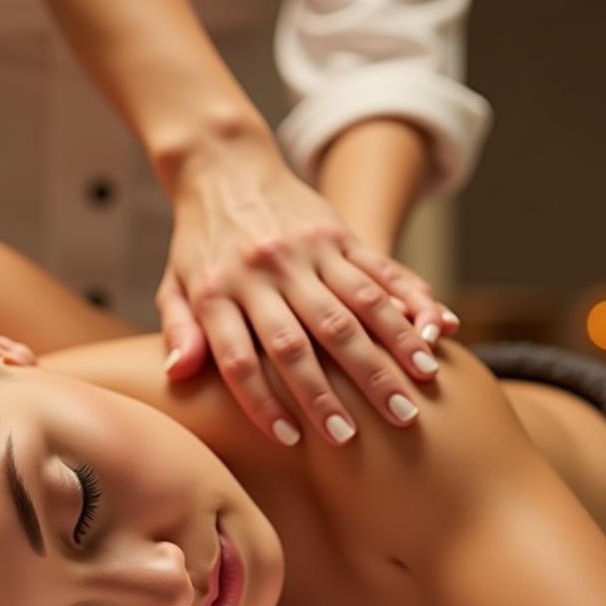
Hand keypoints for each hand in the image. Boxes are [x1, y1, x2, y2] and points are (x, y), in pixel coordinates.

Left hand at [155, 152, 459, 446]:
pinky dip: (407, 309)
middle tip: (356, 436)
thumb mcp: (173, 284)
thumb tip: (177, 375)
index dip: (264, 402)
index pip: (240, 359)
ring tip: (407, 401)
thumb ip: (179, 331)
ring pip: (352, 311)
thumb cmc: (198, 242)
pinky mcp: (337, 235)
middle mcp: (264, 272)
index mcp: (218, 291)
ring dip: (382, 360)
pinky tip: (431, 340)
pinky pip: (378, 275)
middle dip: (331, 394)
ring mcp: (305, 252)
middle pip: (302, 343)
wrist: (224, 165)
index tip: (290, 440)